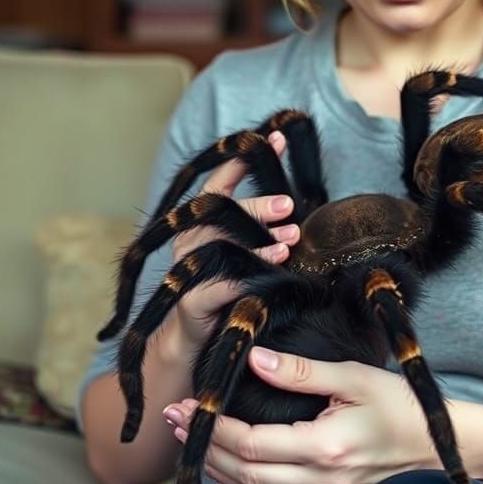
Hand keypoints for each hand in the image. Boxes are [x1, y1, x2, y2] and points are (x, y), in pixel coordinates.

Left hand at [162, 347, 442, 483]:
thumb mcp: (355, 377)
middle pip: (241, 474)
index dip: (211, 426)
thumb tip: (253, 357)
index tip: (186, 405)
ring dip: (217, 467)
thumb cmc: (403, 406)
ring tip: (191, 439)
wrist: (445, 447)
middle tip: (174, 422)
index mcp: (325, 447)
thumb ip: (301, 371)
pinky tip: (228, 463)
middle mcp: (321, 483)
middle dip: (202, 447)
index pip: (248, 443)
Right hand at [169, 131, 299, 351]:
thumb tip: (296, 200)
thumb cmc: (232, 290)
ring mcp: (186, 269)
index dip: (244, 159)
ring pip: (221, 243)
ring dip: (259, 238)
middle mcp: (188, 239)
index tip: (276, 139)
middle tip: (290, 204)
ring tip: (293, 238)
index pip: (220, 181)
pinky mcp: (192, 300)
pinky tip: (278, 264)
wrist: (205, 344)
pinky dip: (252, 270)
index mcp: (201, 222)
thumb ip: (263, 226)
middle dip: (258, 205)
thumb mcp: (247, 252)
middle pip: (221, 211)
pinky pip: (222, 281)